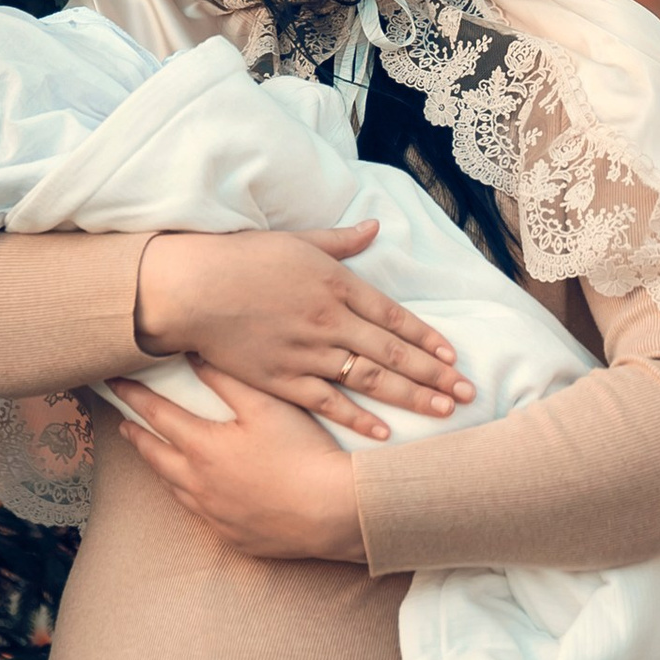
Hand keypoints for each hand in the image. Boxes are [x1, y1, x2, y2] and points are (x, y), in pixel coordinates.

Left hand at [112, 368, 370, 561]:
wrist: (332, 511)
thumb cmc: (302, 452)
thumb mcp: (265, 404)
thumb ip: (226, 378)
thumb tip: (193, 354)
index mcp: (202, 448)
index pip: (158, 415)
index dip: (134, 397)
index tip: (114, 383)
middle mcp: (199, 485)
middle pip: (156, 457)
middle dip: (138, 437)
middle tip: (124, 425)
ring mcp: (214, 516)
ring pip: (175, 489)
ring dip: (161, 468)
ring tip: (155, 456)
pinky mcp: (233, 537)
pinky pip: (201, 515)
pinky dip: (190, 497)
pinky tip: (197, 493)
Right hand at [132, 224, 473, 437]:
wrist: (193, 288)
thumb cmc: (243, 258)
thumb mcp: (298, 241)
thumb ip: (341, 241)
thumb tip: (375, 226)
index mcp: (336, 284)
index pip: (394, 316)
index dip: (427, 338)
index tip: (453, 356)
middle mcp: (329, 320)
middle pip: (391, 351)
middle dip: (433, 373)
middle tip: (466, 392)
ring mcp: (307, 353)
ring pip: (368, 379)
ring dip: (409, 397)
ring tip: (442, 412)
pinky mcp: (281, 379)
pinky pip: (327, 402)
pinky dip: (357, 417)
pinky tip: (382, 433)